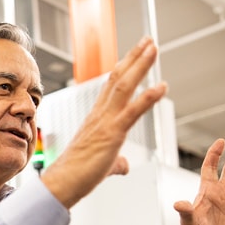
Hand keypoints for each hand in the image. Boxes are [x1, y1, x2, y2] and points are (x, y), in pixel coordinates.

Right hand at [42, 37, 167, 208]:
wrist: (62, 184)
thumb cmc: (76, 175)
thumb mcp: (102, 165)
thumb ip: (116, 162)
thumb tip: (124, 165)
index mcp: (97, 119)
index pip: (111, 87)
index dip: (124, 68)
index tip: (135, 55)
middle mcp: (100, 115)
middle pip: (118, 78)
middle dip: (134, 58)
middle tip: (148, 41)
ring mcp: (105, 122)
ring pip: (124, 86)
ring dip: (140, 66)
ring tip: (153, 48)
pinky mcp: (112, 134)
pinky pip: (132, 112)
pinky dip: (147, 98)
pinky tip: (161, 87)